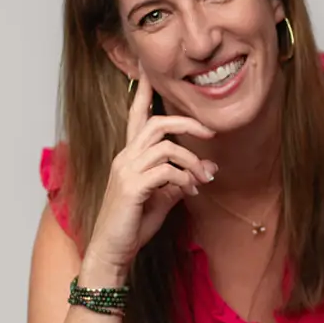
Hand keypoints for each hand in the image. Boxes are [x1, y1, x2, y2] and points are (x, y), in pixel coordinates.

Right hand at [84, 68, 217, 274]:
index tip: (149, 72)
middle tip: (211, 135)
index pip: (136, 117)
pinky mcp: (132, 187)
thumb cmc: (132, 225)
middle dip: (188, 124)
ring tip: (205, 179)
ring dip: (192, 161)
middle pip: (157, 124)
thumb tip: (200, 173)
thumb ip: (176, 182)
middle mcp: (125, 158)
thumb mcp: (160, 199)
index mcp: (129, 157)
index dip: (143, 94)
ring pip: (166, 147)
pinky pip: (166, 171)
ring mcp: (127, 171)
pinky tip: (191, 191)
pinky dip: (184, 178)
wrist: (112, 250)